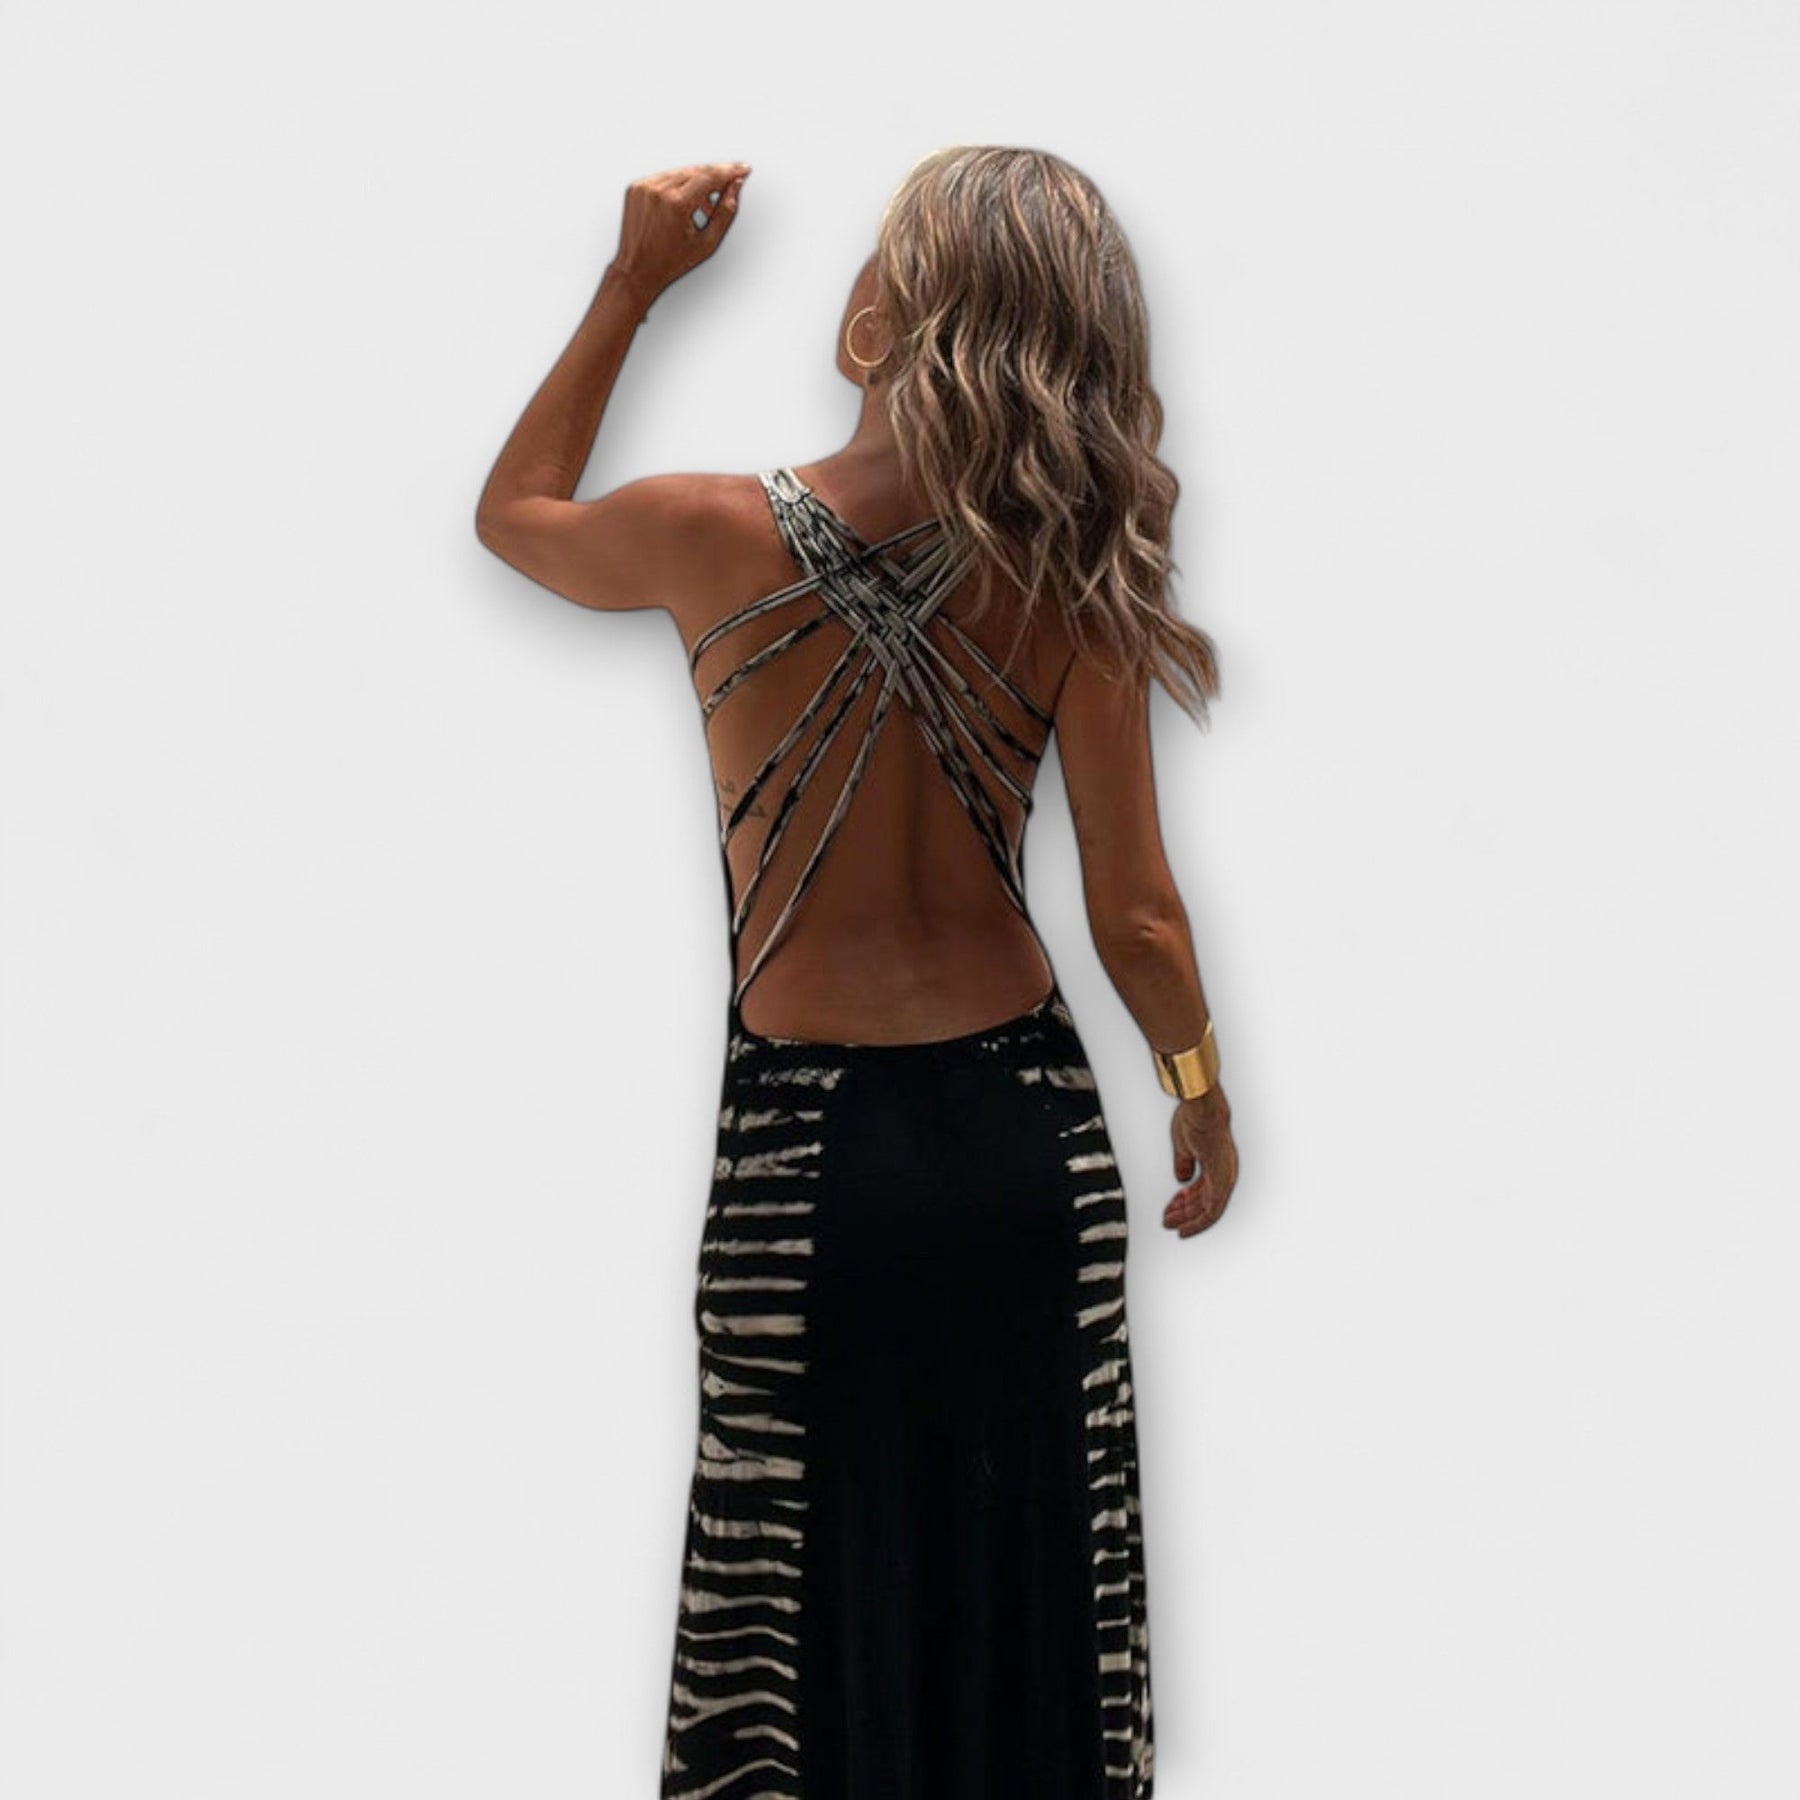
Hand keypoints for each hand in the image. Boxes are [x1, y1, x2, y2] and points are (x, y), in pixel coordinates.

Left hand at [612, 161, 749, 300]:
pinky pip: (665, 178)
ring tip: (705, 206)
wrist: (637, 270)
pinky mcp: (636, 187)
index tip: (743, 169)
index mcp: (675, 203)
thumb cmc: (672, 262)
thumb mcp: (707, 242)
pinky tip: (686, 204)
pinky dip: (679, 185)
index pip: (709, 176)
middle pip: (696, 171)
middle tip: (731, 184)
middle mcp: (658, 190)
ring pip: (681, 173)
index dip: (729, 171)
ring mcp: (644, 186)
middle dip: (716, 176)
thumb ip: (725, 212)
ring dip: (698, 183)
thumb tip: (736, 186)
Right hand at [1164, 1086, 1236, 1237]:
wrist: (1201, 1108)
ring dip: (1187, 1219)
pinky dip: (1197, 1223)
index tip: (1170, 1208)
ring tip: (1168, 1224)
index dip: (1184, 1200)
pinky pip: (1211, 1211)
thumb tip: (1182, 1179)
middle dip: (1183, 1212)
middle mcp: (1224, 1172)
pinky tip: (1183, 1230)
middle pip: (1204, 1201)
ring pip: (1207, 1209)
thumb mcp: (1184, 1146)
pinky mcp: (1222, 1182)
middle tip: (1166, 1221)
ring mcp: (1225, 1178)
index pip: (1202, 1189)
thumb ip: (1184, 1164)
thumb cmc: (1193, 1119)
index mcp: (1217, 1163)